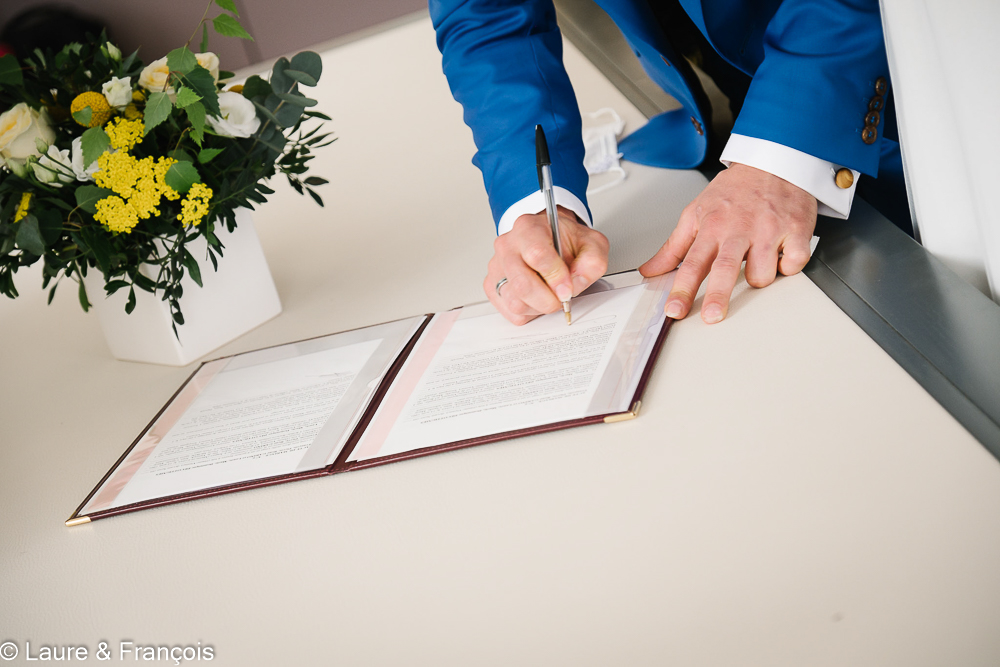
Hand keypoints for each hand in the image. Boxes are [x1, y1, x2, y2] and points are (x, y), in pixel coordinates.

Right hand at [486, 206, 608, 324]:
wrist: (550, 239)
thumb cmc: (565, 241)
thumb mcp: (591, 243)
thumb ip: (592, 262)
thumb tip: (576, 285)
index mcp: (528, 228)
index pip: (537, 254)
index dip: (556, 277)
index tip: (568, 288)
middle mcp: (507, 246)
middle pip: (522, 284)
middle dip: (548, 299)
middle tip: (561, 297)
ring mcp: (497, 267)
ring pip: (515, 302)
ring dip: (539, 307)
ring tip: (549, 294)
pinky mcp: (492, 286)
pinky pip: (510, 311)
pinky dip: (529, 312)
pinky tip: (537, 298)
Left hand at [639, 163, 816, 323]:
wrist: (774, 160)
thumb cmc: (735, 190)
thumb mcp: (696, 212)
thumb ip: (673, 247)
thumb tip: (650, 271)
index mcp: (712, 227)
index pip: (692, 263)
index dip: (682, 289)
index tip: (675, 309)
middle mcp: (739, 229)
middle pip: (725, 269)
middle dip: (717, 295)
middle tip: (711, 316)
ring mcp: (769, 229)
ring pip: (763, 274)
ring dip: (759, 278)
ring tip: (757, 261)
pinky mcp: (797, 230)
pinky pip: (794, 264)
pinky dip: (789, 267)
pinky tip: (781, 255)